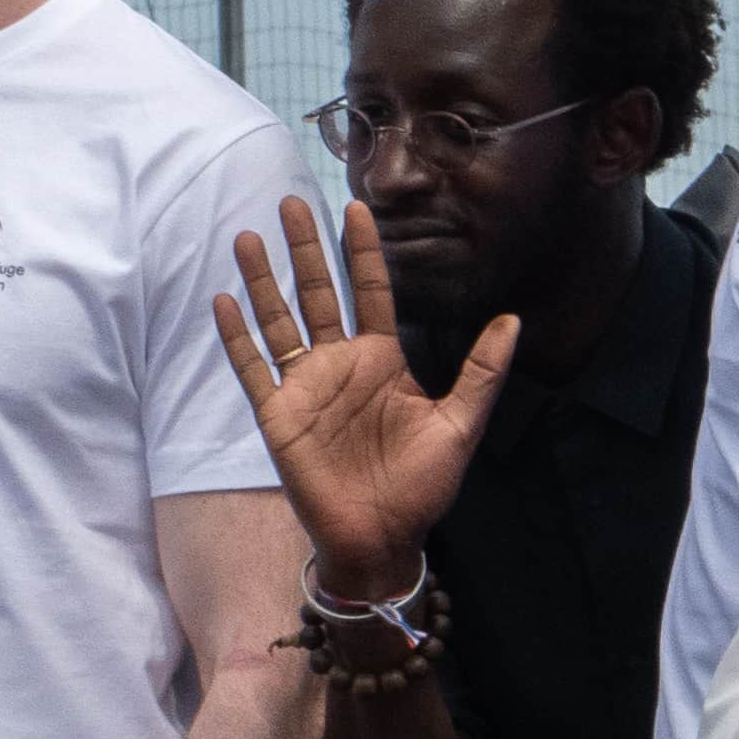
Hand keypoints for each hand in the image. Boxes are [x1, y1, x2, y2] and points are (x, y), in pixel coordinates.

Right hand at [214, 199, 511, 609]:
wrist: (383, 536)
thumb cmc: (422, 485)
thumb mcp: (460, 424)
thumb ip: (483, 372)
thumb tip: (514, 320)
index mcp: (384, 361)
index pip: (372, 293)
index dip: (363, 253)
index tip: (357, 208)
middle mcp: (341, 365)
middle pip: (319, 294)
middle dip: (306, 250)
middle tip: (292, 202)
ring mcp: (306, 386)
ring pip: (280, 320)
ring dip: (264, 280)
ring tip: (249, 236)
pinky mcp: (278, 414)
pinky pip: (253, 367)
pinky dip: (238, 336)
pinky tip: (225, 300)